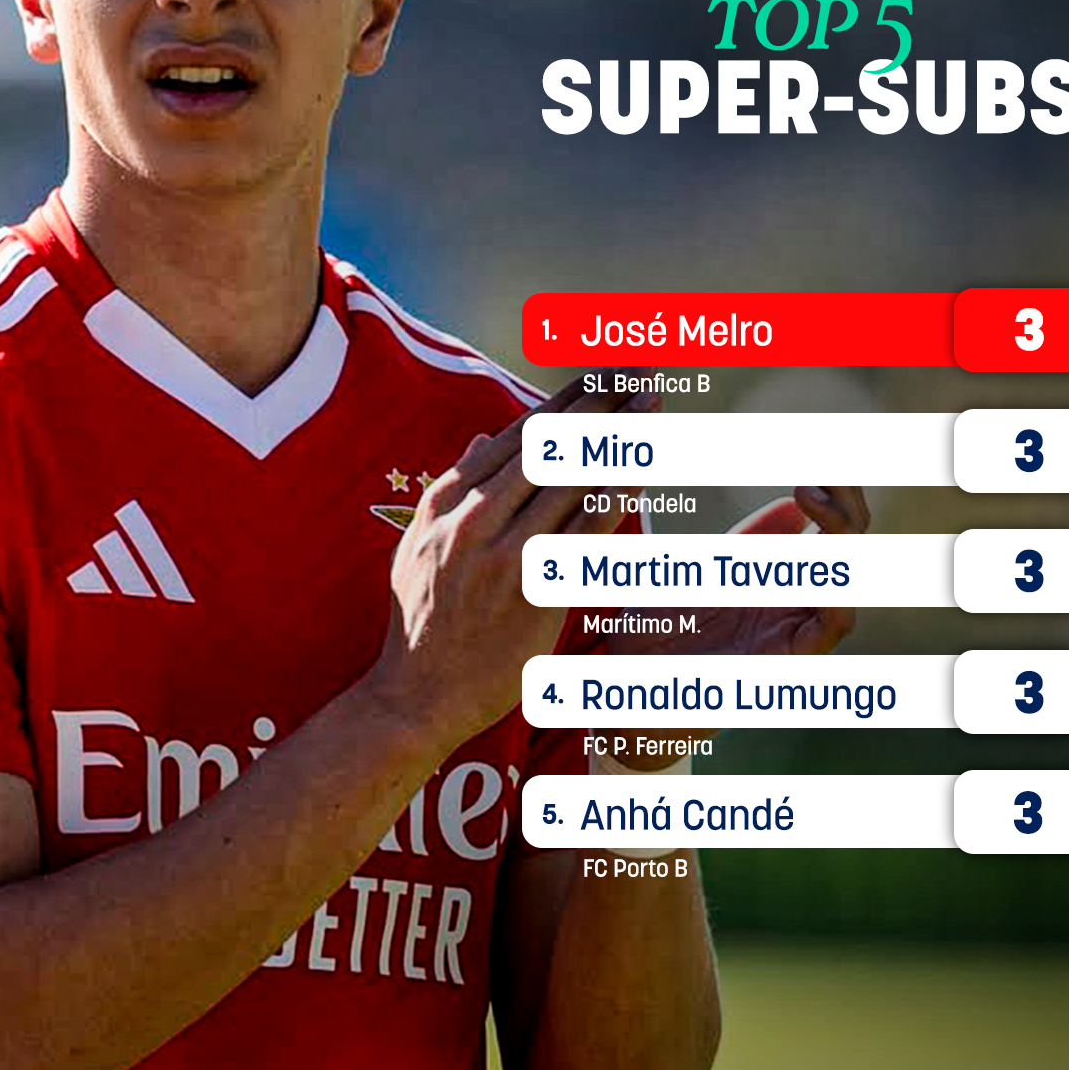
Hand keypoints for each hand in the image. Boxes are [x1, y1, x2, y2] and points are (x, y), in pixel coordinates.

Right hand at [368, 374, 653, 748]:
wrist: (416, 695)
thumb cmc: (419, 623)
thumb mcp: (418, 544)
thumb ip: (455, 487)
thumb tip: (486, 437)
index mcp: (447, 501)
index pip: (517, 436)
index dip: (565, 402)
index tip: (600, 377)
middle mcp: (474, 519)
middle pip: (549, 446)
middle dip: (599, 404)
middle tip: (639, 374)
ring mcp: (503, 553)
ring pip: (571, 479)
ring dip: (618, 436)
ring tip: (652, 403)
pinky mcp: (533, 591)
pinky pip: (584, 532)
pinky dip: (615, 495)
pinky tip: (643, 469)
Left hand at [600, 482, 869, 761]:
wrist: (628, 687)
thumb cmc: (661, 629)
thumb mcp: (701, 569)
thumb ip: (748, 542)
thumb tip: (792, 505)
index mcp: (780, 578)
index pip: (832, 528)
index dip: (837, 492)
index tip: (816, 458)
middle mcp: (795, 604)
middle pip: (852, 549)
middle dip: (847, 504)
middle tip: (818, 471)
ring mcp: (794, 632)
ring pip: (849, 581)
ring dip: (840, 535)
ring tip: (812, 494)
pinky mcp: (786, 661)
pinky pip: (833, 625)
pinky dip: (834, 590)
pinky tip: (817, 558)